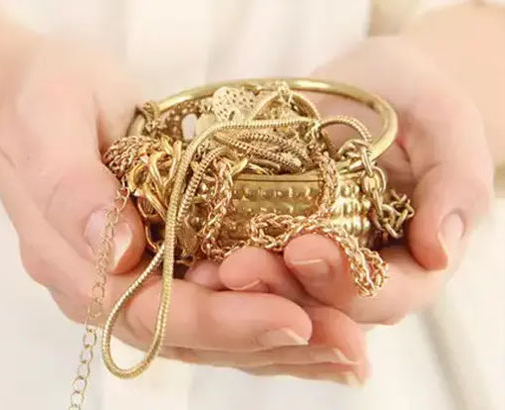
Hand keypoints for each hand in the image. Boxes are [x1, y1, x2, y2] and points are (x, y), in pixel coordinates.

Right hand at [0, 42, 366, 384]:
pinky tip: (324, 323)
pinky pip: (225, 301)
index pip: (150, 312)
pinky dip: (274, 317)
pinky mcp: (175, 260)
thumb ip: (69, 187)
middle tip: (346, 343)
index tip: (290, 317)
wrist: (57, 96)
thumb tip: (120, 249)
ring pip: (215, 331)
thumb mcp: (46, 123)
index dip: (219, 321)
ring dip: (284, 342)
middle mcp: (114, 287)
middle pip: (194, 335)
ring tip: (351, 346)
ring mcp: (146, 277)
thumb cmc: (47, 101)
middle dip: (270, 340)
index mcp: (77, 265)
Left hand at [188, 36, 493, 360]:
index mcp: (407, 263)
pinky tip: (191, 257)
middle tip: (236, 270)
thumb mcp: (447, 127)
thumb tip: (440, 250)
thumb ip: (455, 185)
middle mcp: (354, 273)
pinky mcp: (268, 234)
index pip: (383, 295)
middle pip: (318, 305)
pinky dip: (217, 261)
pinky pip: (243, 257)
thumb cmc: (416, 102)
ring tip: (205, 273)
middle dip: (278, 291)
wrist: (370, 87)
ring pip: (275, 292)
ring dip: (239, 289)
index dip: (347, 284)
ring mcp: (307, 258)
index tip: (307, 249)